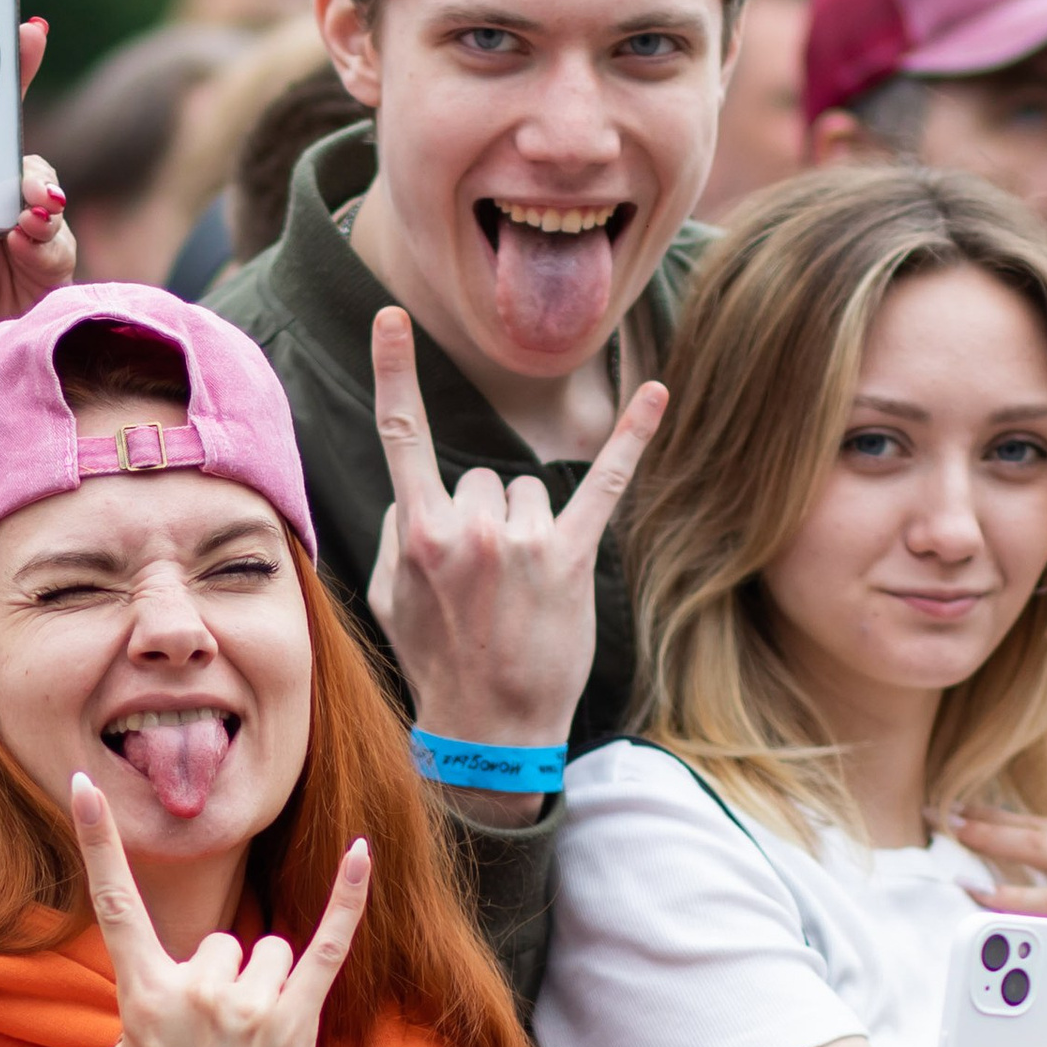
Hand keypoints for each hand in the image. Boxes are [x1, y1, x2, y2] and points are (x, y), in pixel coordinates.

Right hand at [71, 773, 371, 1046]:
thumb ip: (131, 1021)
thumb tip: (151, 1008)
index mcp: (140, 999)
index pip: (114, 903)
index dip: (96, 840)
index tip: (84, 784)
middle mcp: (193, 991)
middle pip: (219, 943)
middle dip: (221, 988)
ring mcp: (248, 1006)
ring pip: (267, 954)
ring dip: (265, 993)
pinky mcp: (297, 1023)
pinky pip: (326, 945)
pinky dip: (347, 898)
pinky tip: (361, 851)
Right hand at [366, 305, 665, 764]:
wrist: (489, 729)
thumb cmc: (436, 664)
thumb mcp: (390, 600)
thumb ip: (397, 536)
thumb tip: (418, 499)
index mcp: (419, 533)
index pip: (401, 435)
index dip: (395, 371)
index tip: (392, 316)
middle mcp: (472, 529)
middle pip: (481, 476)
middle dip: (483, 516)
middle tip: (485, 581)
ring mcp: (526, 542)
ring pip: (528, 489)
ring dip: (527, 525)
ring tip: (522, 587)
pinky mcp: (573, 558)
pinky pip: (606, 482)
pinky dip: (633, 436)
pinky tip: (656, 393)